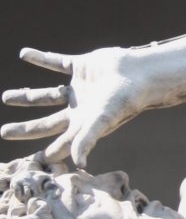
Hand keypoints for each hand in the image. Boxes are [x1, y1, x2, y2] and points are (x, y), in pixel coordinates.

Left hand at [1, 45, 138, 167]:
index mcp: (81, 124)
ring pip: (45, 95)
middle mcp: (78, 108)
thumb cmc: (124, 99)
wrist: (139, 71)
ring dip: (26, 96)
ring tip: (6, 97)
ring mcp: (78, 87)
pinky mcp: (80, 66)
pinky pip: (56, 62)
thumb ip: (87, 140)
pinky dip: (40, 58)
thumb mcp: (102, 120)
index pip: (58, 143)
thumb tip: (78, 165)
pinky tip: (24, 53)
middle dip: (24, 129)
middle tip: (3, 133)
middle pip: (45, 122)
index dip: (45, 154)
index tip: (29, 162)